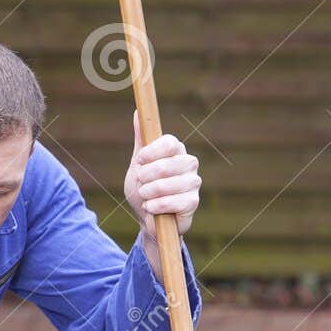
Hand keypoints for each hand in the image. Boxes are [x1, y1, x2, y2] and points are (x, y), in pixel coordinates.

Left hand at [124, 109, 200, 240]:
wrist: (147, 218)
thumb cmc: (144, 188)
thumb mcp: (138, 164)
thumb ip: (141, 140)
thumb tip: (137, 112)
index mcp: (175, 150)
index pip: (170, 142)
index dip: (152, 152)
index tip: (139, 161)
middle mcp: (188, 163)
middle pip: (167, 164)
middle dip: (146, 177)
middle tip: (141, 184)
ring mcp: (193, 182)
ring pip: (169, 185)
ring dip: (149, 193)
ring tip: (145, 197)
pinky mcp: (193, 202)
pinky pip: (174, 202)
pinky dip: (157, 206)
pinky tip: (152, 208)